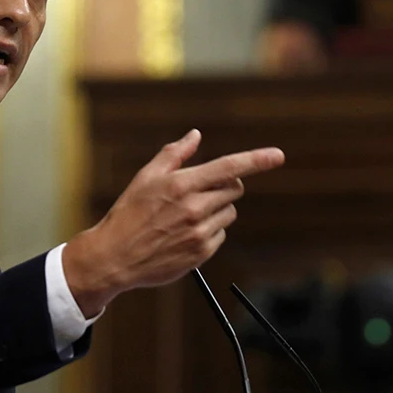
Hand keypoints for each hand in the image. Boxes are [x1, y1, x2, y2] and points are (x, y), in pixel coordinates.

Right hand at [63, 129, 283, 316]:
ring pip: (229, 212)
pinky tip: (184, 234)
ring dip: (217, 210)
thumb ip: (174, 154)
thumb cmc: (128, 214)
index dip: (256, 160)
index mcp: (181, 185)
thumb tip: (195, 135)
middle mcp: (194, 208)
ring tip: (186, 216)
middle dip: (224, 186)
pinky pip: (220, 234)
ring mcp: (199, 232)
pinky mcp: (201, 253)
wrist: (114, 257)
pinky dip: (209, 231)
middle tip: (200, 191)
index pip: (228, 167)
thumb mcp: (146, 178)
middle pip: (233, 189)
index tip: (278, 155)